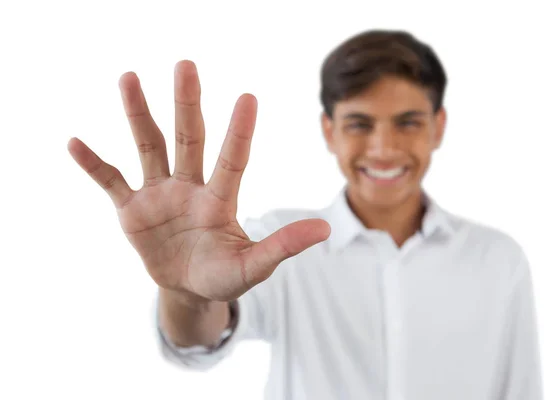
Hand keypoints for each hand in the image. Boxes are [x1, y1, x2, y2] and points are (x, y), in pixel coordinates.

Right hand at [67, 60, 329, 301]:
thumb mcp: (253, 266)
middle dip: (186, 103)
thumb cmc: (224, 276)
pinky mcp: (132, 210)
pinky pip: (111, 181)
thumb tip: (325, 229)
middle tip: (186, 64)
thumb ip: (282, 247)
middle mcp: (190, 187)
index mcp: (220, 199)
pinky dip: (93, 164)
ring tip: (129, 77)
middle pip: (188, 138)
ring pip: (149, 146)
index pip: (232, 159)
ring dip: (138, 114)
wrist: (189, 288)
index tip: (248, 98)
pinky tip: (74, 142)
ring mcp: (159, 194)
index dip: (239, 131)